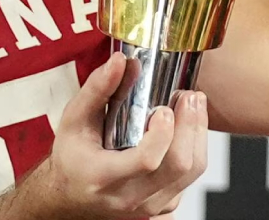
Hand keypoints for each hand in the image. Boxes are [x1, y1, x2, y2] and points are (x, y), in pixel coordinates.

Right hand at [18, 53, 208, 218]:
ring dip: (198, 135)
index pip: (145, 161)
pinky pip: (189, 180)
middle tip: (188, 96)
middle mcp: (129, 197)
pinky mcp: (163, 207)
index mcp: (103, 177)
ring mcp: (149, 206)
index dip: (162, 134)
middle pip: (178, 166)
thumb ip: (96, 89)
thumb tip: (120, 62)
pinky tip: (187, 129)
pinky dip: (194, 150)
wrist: (70, 197)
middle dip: (190, 126)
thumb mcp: (74, 121)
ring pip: (190, 173)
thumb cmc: (71, 159)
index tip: (164, 108)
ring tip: (194, 106)